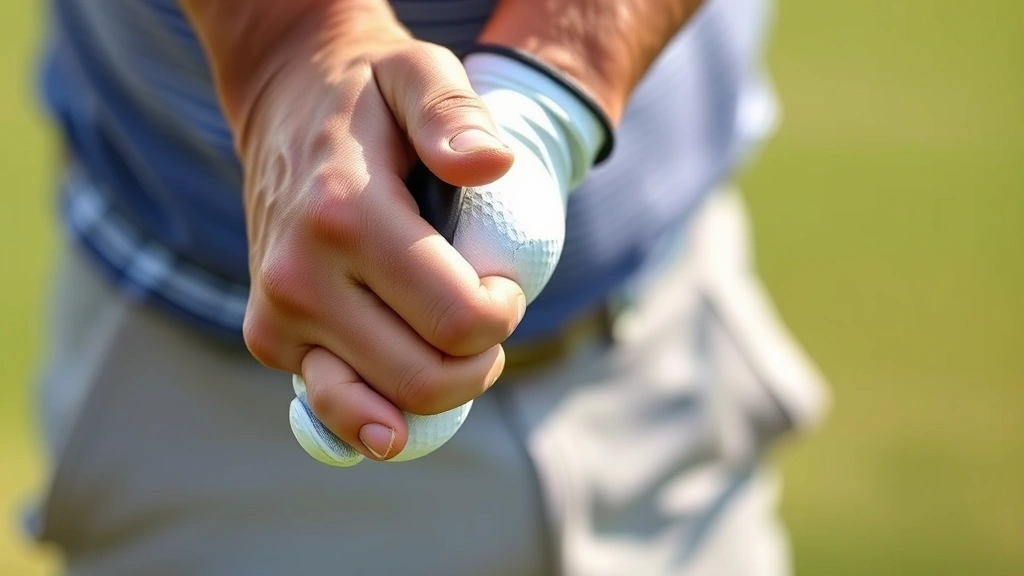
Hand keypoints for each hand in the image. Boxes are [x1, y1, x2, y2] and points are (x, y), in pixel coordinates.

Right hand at [240, 32, 527, 462]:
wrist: (282, 105)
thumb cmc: (367, 95)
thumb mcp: (418, 72)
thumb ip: (455, 114)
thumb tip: (493, 166)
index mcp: (345, 216)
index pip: (458, 320)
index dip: (504, 313)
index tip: (504, 281)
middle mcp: (299, 278)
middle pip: (426, 378)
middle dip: (480, 362)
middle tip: (485, 313)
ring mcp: (276, 317)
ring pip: (382, 412)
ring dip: (439, 392)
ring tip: (450, 343)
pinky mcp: (267, 339)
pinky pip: (337, 410)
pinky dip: (384, 410)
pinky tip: (405, 396)